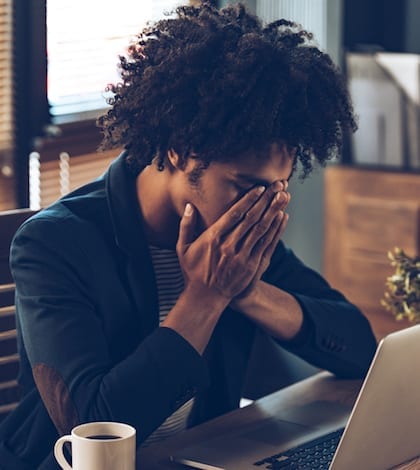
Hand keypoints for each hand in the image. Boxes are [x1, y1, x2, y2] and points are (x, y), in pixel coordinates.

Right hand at [176, 181, 288, 302]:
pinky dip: (275, 229)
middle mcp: (229, 245)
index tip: (259, 188)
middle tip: (277, 185)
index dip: (249, 200)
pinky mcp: (251, 265)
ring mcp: (242, 256)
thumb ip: (186, 226)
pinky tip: (282, 217)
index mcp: (213, 238)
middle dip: (266, 200)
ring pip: (262, 229)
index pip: (235, 214)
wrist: (205, 298)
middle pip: (252, 218)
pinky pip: (266, 243)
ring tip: (284, 196)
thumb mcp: (183, 248)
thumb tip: (189, 206)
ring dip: (274, 210)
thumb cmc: (193, 271)